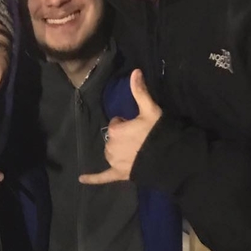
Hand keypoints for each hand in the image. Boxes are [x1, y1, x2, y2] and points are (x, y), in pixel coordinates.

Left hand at [79, 69, 161, 184]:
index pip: (115, 123)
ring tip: (135, 151)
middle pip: (112, 139)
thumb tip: (135, 71)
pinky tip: (82, 179)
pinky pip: (103, 177)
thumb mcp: (150, 110)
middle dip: (122, 137)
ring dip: (116, 151)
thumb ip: (140, 91)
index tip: (138, 125)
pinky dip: (93, 178)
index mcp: (116, 130)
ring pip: (110, 154)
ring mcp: (114, 162)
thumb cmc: (158, 133)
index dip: (126, 123)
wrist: (169, 158)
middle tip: (139, 139)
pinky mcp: (119, 174)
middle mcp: (111, 147)